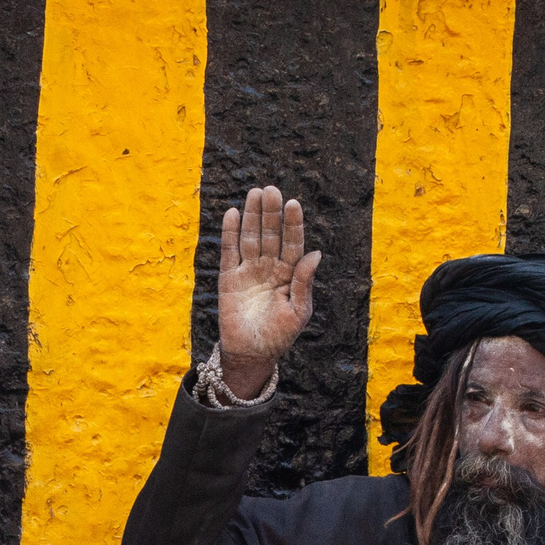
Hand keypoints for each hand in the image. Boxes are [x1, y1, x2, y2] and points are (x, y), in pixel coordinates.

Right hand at [217, 185, 320, 399]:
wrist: (251, 354)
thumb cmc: (280, 336)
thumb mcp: (298, 312)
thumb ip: (304, 283)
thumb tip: (315, 253)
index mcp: (290, 274)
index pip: (292, 243)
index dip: (292, 224)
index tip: (293, 204)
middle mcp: (270, 267)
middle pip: (270, 234)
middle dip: (271, 213)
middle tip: (271, 190)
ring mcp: (249, 270)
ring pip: (251, 237)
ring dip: (252, 215)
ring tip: (255, 193)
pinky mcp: (229, 278)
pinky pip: (229, 251)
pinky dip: (230, 233)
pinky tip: (233, 213)